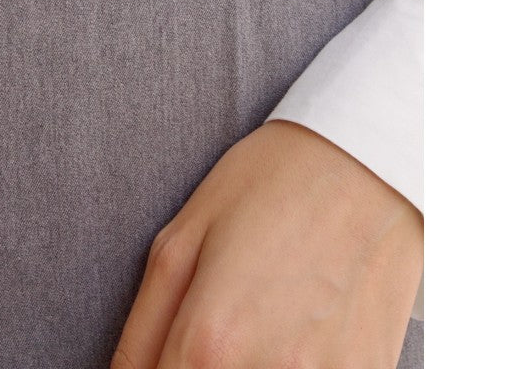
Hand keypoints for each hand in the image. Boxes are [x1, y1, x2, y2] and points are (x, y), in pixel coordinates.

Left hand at [111, 120, 422, 368]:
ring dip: (242, 364)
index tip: (169, 352)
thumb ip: (141, 331)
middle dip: (196, 368)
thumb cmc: (270, 183)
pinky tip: (291, 330)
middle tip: (209, 333)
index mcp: (212, 338)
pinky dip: (289, 364)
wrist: (368, 160)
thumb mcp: (182, 237)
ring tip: (252, 325)